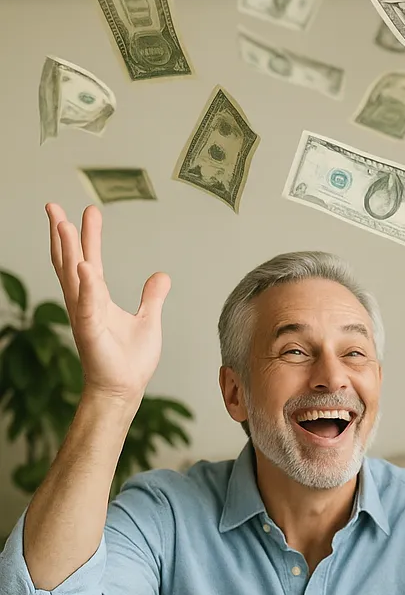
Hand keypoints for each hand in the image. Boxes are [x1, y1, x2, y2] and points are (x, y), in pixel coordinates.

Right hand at [46, 203, 170, 400]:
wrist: (123, 389)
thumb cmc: (130, 360)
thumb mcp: (148, 320)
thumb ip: (152, 297)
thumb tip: (161, 275)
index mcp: (97, 298)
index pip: (89, 260)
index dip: (88, 236)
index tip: (88, 211)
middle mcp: (85, 303)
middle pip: (70, 261)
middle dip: (62, 233)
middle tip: (53, 205)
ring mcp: (84, 316)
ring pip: (72, 277)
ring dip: (66, 250)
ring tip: (61, 223)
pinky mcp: (89, 331)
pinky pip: (86, 305)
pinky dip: (86, 286)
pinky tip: (84, 266)